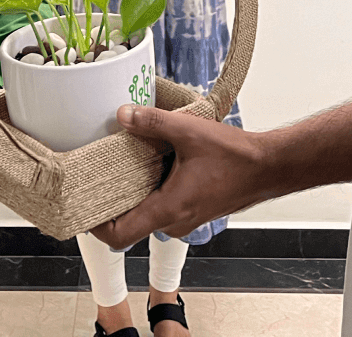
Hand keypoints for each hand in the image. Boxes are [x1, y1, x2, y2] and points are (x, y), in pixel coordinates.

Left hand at [91, 105, 275, 247]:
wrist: (268, 167)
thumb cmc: (235, 156)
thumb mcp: (188, 131)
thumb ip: (152, 122)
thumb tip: (122, 114)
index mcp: (168, 209)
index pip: (119, 236)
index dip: (96, 226)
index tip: (83, 207)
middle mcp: (174, 221)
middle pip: (129, 225)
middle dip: (110, 205)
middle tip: (95, 179)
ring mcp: (185, 218)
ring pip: (146, 215)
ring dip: (133, 195)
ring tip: (120, 166)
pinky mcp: (193, 210)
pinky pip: (162, 207)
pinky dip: (151, 191)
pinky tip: (151, 165)